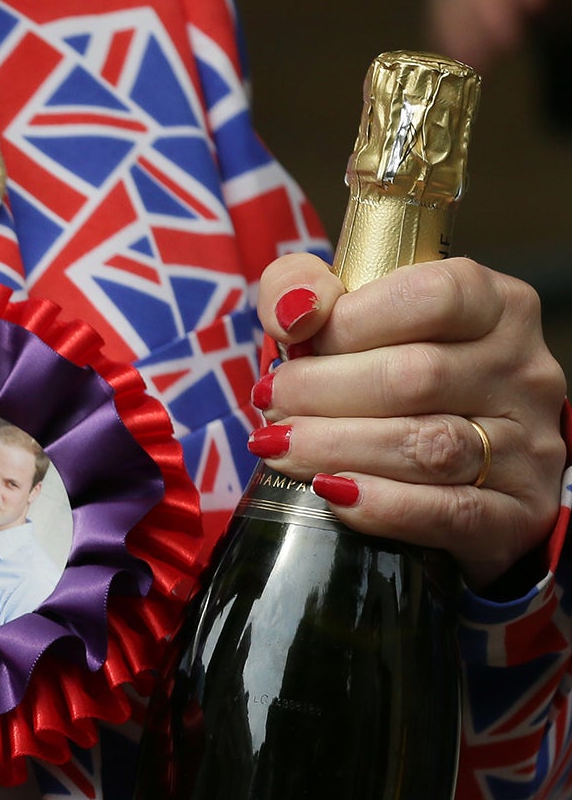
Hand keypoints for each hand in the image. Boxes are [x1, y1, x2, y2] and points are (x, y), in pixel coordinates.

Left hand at [249, 253, 566, 587]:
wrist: (451, 473)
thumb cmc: (391, 383)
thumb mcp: (349, 318)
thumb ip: (303, 287)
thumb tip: (293, 310)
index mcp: (496, 308)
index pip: (432, 296)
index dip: (350, 322)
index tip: (296, 343)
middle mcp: (522, 371)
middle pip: (416, 376)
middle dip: (322, 391)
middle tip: (270, 403)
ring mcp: (528, 445)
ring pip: (428, 445)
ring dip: (336, 447)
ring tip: (279, 446)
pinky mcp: (518, 512)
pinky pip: (449, 511)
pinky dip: (381, 504)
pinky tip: (330, 492)